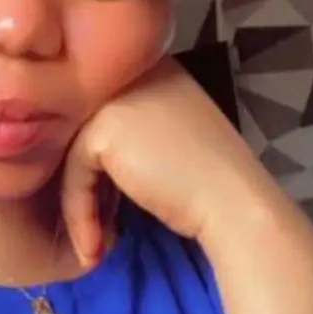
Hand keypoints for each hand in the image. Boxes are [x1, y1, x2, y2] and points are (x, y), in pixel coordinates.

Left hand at [59, 56, 276, 264]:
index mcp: (151, 68)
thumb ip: (134, 128)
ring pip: (76, 153)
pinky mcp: (102, 130)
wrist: (235, 204)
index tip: (107, 204)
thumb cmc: (211, 181)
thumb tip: (91, 152)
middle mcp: (128, 74)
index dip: (100, 161)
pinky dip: (80, 213)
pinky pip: (76, 173)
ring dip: (81, 206)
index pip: (104, 109)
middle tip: (95, 226)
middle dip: (86, 183)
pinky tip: (93, 245)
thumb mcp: (168, 136)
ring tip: (94, 245)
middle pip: (85, 128)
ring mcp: (112, 98)